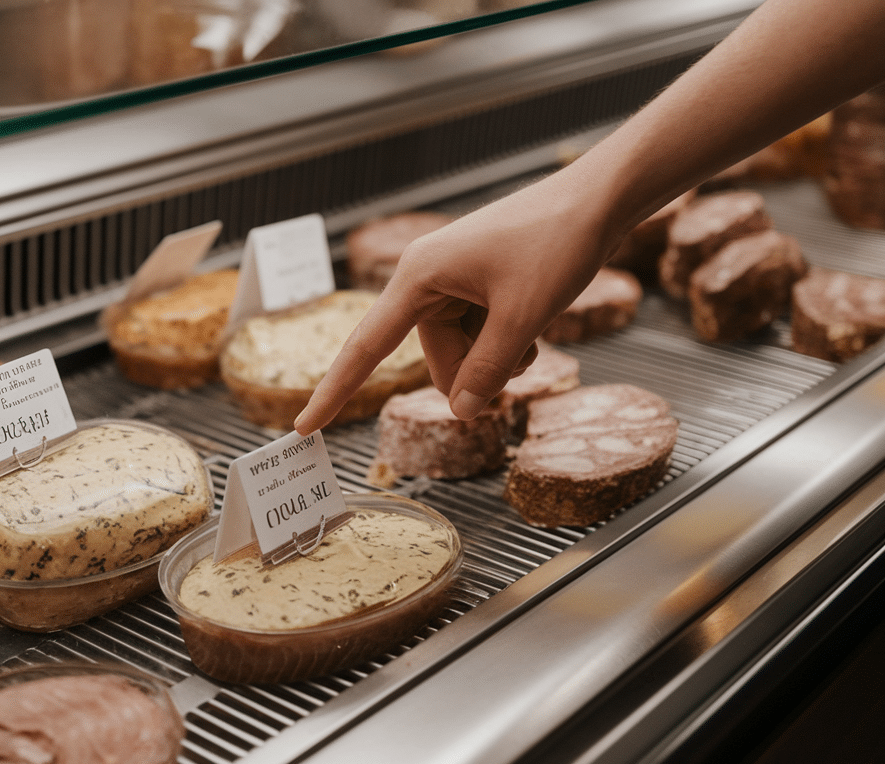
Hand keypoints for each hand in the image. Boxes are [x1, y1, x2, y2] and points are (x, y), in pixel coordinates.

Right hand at [294, 169, 611, 433]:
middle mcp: (424, 278)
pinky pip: (477, 334)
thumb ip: (487, 371)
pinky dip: (503, 341)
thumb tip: (459, 412)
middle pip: (434, 358)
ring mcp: (450, 280)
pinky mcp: (474, 283)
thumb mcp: (523, 317)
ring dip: (496, 356)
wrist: (598, 198)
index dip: (334, 392)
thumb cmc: (557, 241)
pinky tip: (533, 324)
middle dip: (475, 369)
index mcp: (417, 277)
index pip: (364, 347)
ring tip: (533, 328)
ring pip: (460, 351)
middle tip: (522, 348)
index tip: (305, 426)